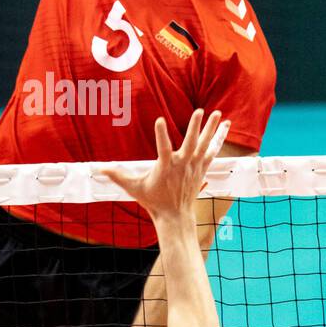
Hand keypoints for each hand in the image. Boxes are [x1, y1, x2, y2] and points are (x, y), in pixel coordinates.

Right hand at [100, 110, 229, 221]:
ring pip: (205, 144)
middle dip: (196, 127)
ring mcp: (194, 166)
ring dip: (212, 129)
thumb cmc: (153, 201)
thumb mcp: (134, 188)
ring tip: (218, 113)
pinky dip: (218, 138)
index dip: (161, 135)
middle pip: (191, 143)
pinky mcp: (201, 168)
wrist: (175, 216)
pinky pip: (212, 151)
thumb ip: (118, 176)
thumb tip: (100, 168)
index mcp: (166, 167)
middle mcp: (182, 165)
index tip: (159, 120)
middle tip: (200, 111)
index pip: (163, 148)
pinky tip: (225, 127)